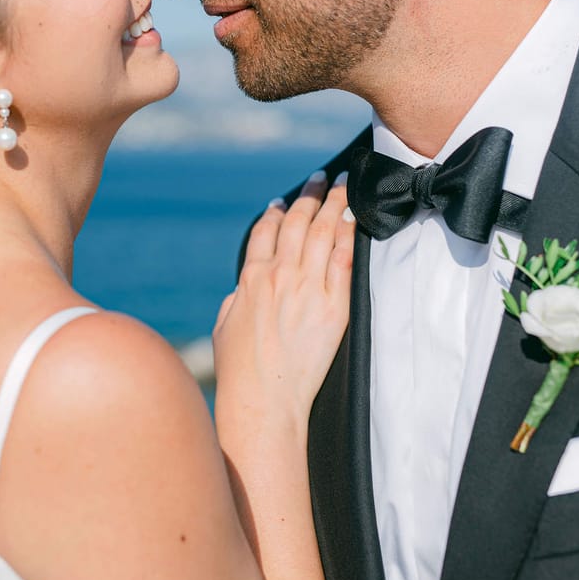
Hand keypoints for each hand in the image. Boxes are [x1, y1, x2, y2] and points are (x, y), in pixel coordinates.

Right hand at [213, 175, 354, 436]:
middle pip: (298, 223)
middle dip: (311, 195)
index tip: (286, 200)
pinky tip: (354, 219)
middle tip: (323, 177)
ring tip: (345, 185)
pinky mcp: (333, 307)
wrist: (264, 402)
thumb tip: (244, 287)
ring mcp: (308, 289)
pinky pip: (345, 261)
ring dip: (335, 204)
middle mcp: (279, 276)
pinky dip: (349, 235)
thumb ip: (236, 298)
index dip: (277, 211)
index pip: (266, 231)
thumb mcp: (224, 326)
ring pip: (324, 233)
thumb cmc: (239, 372)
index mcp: (250, 279)